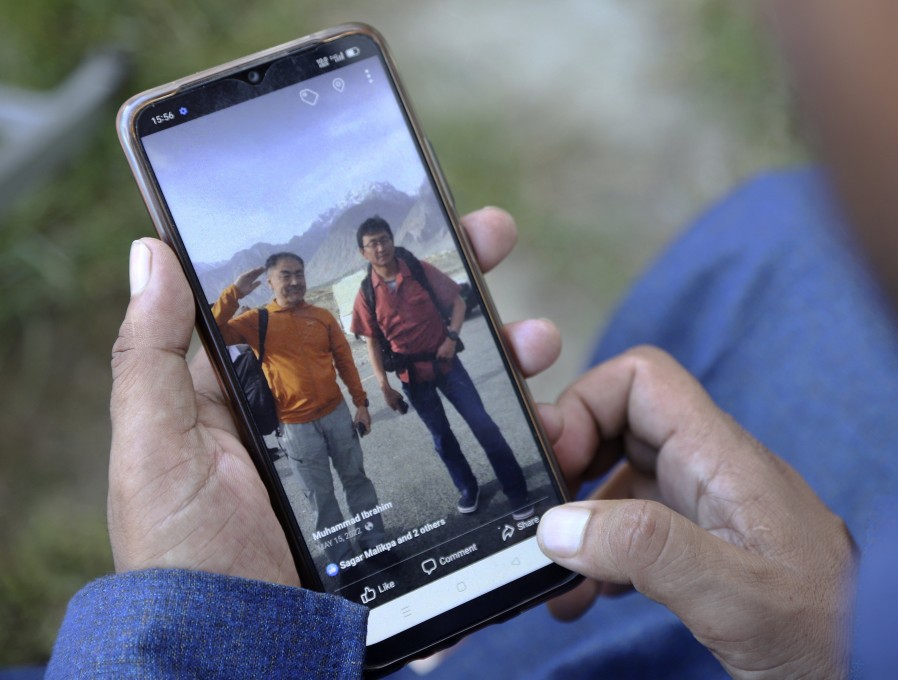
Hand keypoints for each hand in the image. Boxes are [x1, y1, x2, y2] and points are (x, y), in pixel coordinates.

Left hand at [110, 206, 560, 582]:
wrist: (242, 659)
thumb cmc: (188, 555)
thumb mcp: (157, 451)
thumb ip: (152, 356)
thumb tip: (150, 252)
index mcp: (268, 393)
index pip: (327, 306)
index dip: (370, 261)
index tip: (420, 216)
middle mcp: (330, 417)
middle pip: (401, 336)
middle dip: (453, 285)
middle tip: (496, 238)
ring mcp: (376, 463)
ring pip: (446, 390)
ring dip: (498, 355)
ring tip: (535, 339)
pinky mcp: (409, 507)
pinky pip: (464, 462)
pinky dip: (508, 436)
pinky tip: (542, 419)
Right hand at [233, 266, 265, 296]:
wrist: (236, 292)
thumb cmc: (243, 291)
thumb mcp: (251, 288)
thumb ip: (255, 284)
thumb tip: (260, 281)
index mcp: (250, 281)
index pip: (256, 276)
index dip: (260, 273)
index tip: (264, 271)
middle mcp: (248, 278)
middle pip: (254, 273)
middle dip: (259, 271)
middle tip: (264, 268)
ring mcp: (245, 277)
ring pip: (251, 273)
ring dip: (256, 270)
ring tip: (261, 267)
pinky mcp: (242, 276)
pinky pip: (247, 273)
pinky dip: (251, 271)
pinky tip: (255, 269)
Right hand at [536, 347, 856, 679]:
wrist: (876, 666)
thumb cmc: (828, 630)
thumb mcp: (734, 593)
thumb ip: (649, 551)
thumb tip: (559, 526)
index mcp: (721, 458)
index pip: (642, 380)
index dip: (586, 404)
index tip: (554, 462)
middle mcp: (708, 472)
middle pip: (618, 425)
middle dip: (568, 464)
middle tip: (540, 518)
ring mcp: (703, 509)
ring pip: (618, 482)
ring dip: (576, 522)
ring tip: (555, 576)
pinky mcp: (700, 547)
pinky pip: (632, 530)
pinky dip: (598, 555)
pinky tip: (584, 596)